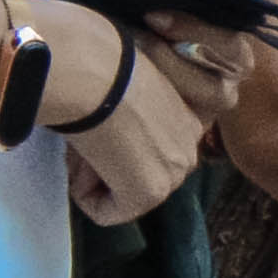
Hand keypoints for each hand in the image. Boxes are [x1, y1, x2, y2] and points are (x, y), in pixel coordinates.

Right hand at [48, 4, 242, 224]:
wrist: (95, 68)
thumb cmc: (102, 63)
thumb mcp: (131, 89)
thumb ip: (136, 115)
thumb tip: (109, 135)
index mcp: (192, 118)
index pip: (150, 148)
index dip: (114, 136)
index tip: (99, 112)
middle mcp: (190, 147)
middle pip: (137, 174)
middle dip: (106, 161)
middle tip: (88, 130)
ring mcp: (173, 172)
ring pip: (123, 193)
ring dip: (96, 173)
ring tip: (88, 139)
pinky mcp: (149, 193)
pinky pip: (108, 213)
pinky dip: (85, 193)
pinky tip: (84, 159)